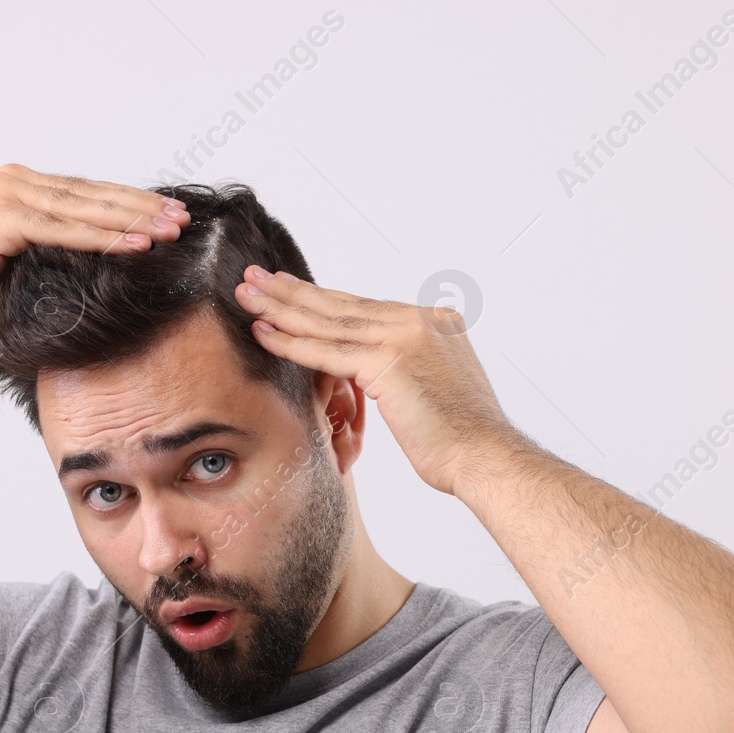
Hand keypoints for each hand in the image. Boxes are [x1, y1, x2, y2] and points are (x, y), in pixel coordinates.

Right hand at [0, 163, 190, 349]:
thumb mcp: (37, 269)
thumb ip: (70, 253)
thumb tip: (128, 256)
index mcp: (23, 187)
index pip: (90, 192)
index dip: (133, 202)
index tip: (174, 214)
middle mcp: (13, 181)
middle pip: (92, 195)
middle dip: (142, 207)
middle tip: (184, 219)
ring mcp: (4, 195)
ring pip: (82, 208)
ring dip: (131, 220)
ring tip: (170, 232)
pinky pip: (62, 229)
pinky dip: (102, 238)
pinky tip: (136, 246)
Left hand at [235, 266, 515, 495]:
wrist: (487, 457)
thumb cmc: (462, 440)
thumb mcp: (437, 391)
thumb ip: (409, 372)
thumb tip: (386, 378)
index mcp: (434, 322)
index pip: (364, 308)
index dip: (321, 298)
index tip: (288, 287)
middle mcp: (419, 321)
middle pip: (341, 305)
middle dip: (293, 291)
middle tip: (255, 275)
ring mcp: (404, 337)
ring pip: (328, 322)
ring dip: (281, 308)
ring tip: (246, 295)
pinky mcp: (388, 362)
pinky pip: (327, 351)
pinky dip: (292, 342)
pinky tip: (263, 332)